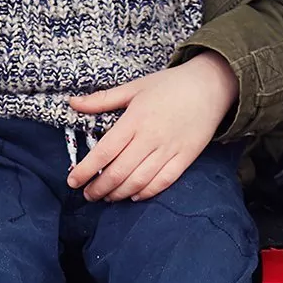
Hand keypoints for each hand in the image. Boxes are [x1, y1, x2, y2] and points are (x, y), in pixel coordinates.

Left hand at [65, 53, 238, 202]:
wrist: (210, 86)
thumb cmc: (169, 85)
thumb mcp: (134, 87)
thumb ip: (102, 99)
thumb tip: (73, 103)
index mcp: (135, 119)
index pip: (105, 151)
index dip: (86, 169)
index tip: (72, 181)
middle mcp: (151, 137)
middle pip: (119, 171)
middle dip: (99, 188)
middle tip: (87, 195)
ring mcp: (169, 150)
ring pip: (138, 181)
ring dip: (118, 194)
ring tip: (106, 197)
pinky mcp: (185, 158)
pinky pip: (162, 182)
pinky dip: (145, 193)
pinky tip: (133, 196)